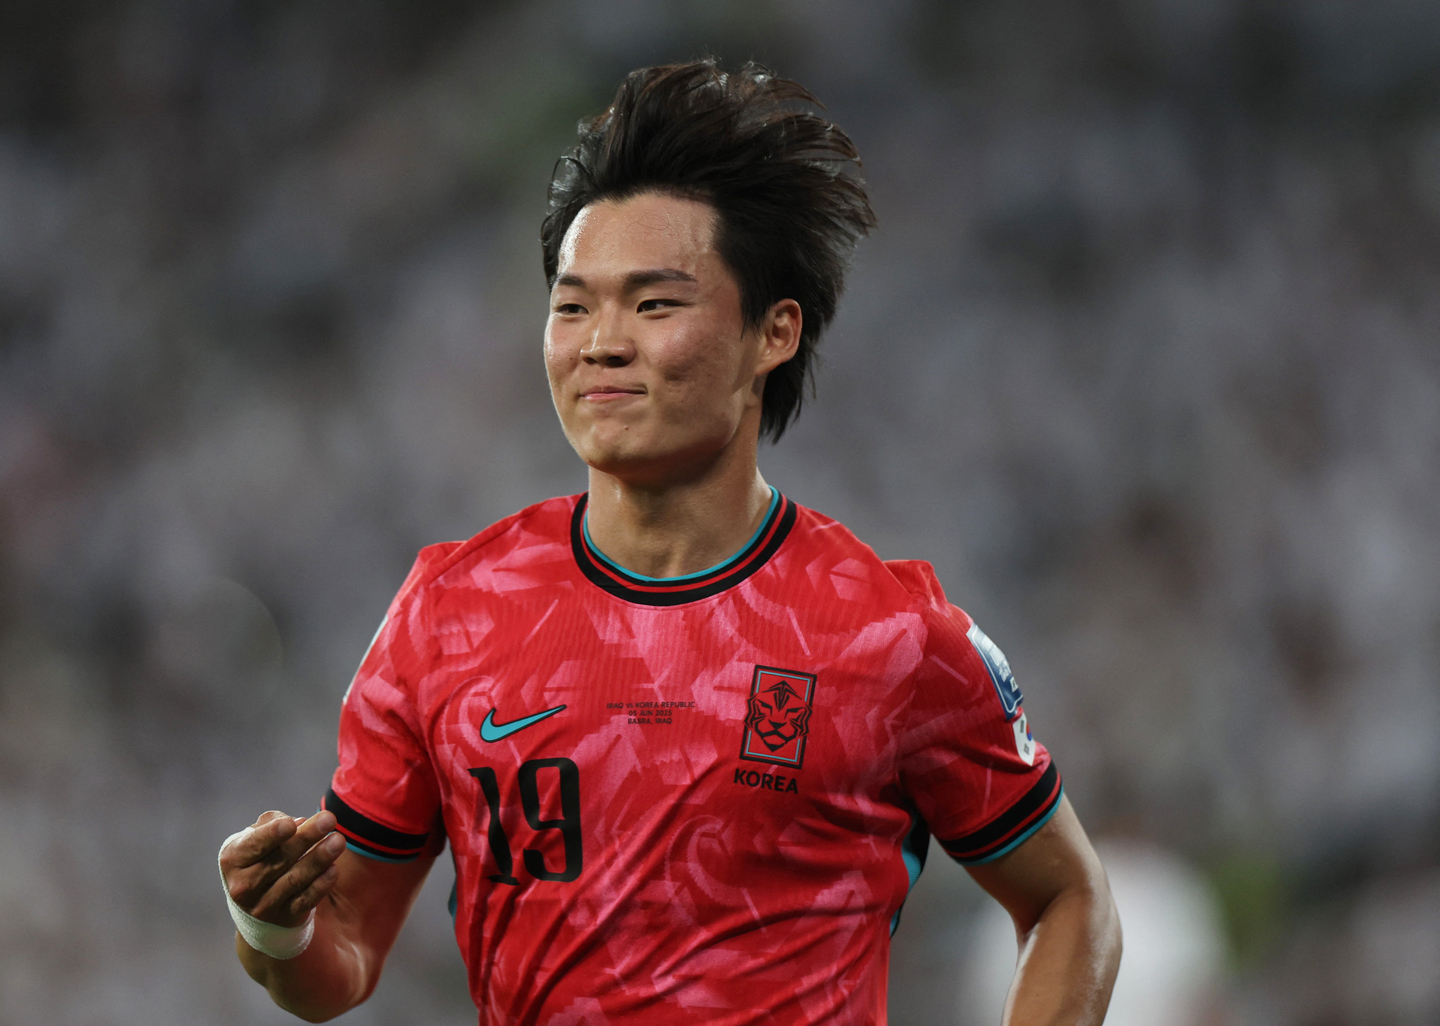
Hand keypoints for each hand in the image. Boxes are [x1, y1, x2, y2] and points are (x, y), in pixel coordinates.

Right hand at [221, 810, 346, 928]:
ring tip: (338, 841)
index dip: (271, 834)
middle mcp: (244, 885)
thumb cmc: (260, 856)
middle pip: (280, 859)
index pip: (253, 845)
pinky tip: (333, 869)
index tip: (291, 824)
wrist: (256, 901)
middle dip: (306, 838)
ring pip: (295, 879)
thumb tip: (300, 822)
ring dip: (319, 859)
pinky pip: (305, 900)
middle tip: (329, 819)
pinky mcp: (285, 917)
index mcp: (233, 859)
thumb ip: (273, 823)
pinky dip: (320, 885)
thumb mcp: (255, 836)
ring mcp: (264, 905)